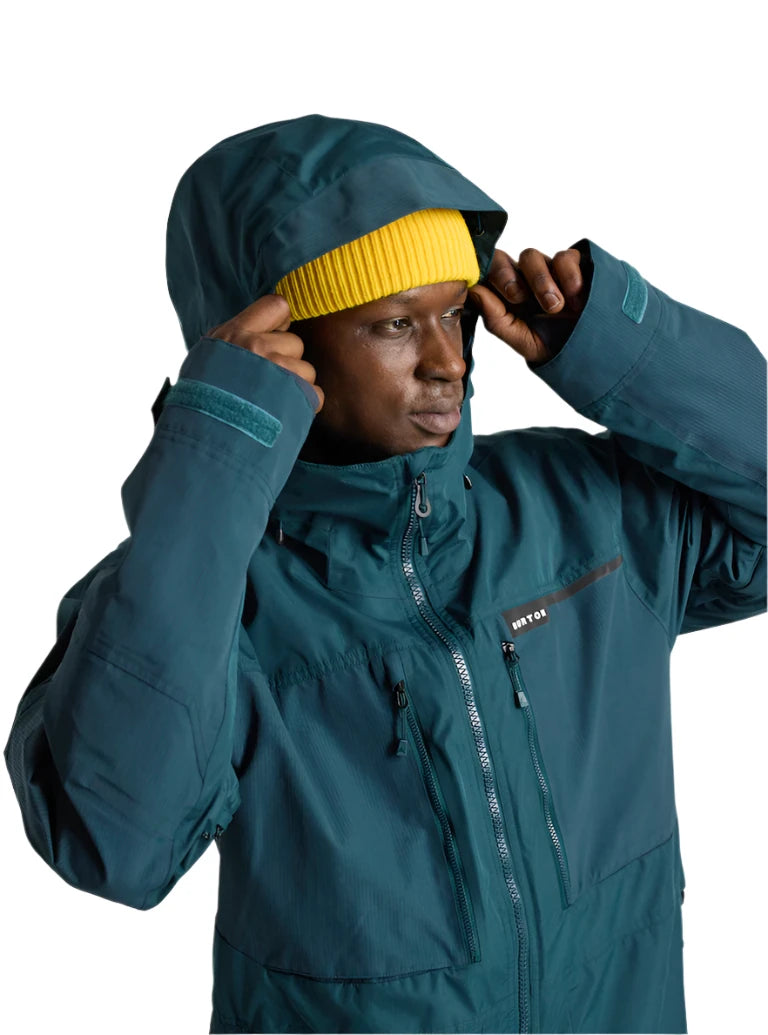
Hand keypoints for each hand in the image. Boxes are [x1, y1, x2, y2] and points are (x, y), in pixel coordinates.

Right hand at [208, 295, 323, 411]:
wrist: (198, 442)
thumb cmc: (198, 404)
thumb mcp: (206, 360)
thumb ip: (234, 343)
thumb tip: (257, 333)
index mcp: (233, 334)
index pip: (277, 305)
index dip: (281, 323)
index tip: (273, 339)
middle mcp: (256, 347)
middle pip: (296, 342)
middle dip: (288, 361)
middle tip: (267, 383)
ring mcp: (276, 372)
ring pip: (307, 370)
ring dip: (296, 386)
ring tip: (272, 402)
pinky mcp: (292, 397)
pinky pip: (315, 394)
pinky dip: (306, 406)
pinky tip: (284, 414)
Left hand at [468, 247, 586, 364]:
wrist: (591, 349)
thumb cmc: (552, 344)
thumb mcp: (521, 339)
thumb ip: (496, 318)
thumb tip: (473, 291)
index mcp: (505, 295)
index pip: (486, 273)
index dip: (490, 276)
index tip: (504, 296)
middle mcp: (522, 278)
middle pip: (503, 259)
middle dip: (508, 277)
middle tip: (519, 297)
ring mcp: (546, 268)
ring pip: (531, 256)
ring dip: (540, 282)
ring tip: (555, 308)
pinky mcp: (573, 263)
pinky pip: (563, 257)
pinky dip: (568, 277)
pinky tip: (576, 299)